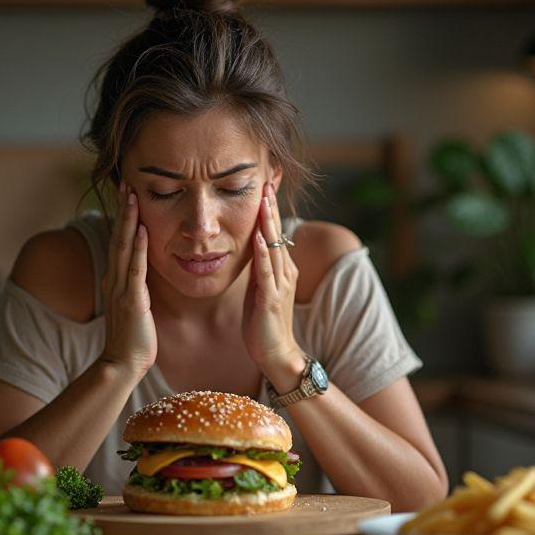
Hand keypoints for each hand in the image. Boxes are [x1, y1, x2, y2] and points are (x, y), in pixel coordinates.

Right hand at [98, 182, 157, 376]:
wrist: (122, 364)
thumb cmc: (133, 339)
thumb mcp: (134, 307)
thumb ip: (136, 289)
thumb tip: (142, 277)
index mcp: (117, 281)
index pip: (118, 242)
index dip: (122, 217)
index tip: (127, 194)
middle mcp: (115, 280)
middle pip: (117, 237)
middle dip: (122, 209)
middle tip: (125, 182)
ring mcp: (121, 289)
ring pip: (124, 247)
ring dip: (128, 220)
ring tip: (132, 195)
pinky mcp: (132, 300)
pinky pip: (135, 269)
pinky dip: (137, 247)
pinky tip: (141, 229)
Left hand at [242, 181, 303, 386]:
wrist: (276, 354)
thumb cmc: (264, 323)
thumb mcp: (259, 288)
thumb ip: (258, 268)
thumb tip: (250, 246)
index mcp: (280, 268)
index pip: (274, 232)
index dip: (269, 209)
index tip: (262, 185)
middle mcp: (284, 271)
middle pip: (277, 232)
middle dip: (271, 207)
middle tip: (265, 180)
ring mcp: (280, 284)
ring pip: (274, 247)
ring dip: (268, 222)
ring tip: (263, 199)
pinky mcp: (272, 299)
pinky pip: (267, 271)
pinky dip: (263, 253)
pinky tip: (258, 237)